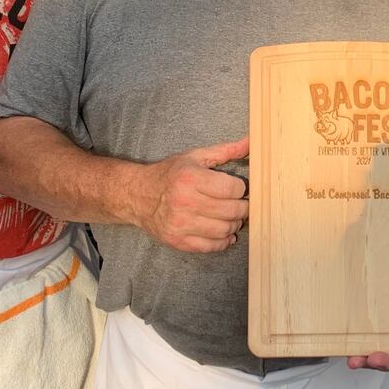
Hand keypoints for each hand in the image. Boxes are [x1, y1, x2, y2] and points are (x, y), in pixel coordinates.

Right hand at [134, 136, 249, 252]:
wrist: (137, 196)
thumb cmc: (169, 175)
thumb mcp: (195, 157)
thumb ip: (225, 151)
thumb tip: (251, 142)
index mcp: (190, 178)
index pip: (232, 189)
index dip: (241, 188)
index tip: (238, 188)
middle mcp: (185, 202)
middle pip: (232, 211)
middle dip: (243, 208)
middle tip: (241, 204)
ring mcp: (180, 224)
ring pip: (224, 230)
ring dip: (234, 224)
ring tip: (231, 216)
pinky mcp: (178, 241)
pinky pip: (212, 246)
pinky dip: (223, 241)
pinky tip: (223, 231)